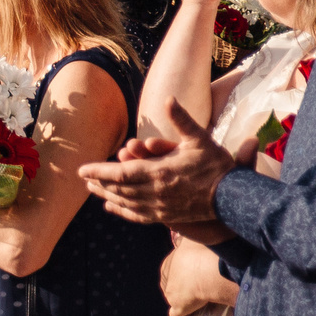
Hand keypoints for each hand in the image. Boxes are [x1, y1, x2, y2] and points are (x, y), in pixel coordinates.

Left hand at [79, 101, 234, 227]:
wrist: (234, 197)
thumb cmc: (217, 166)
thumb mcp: (199, 138)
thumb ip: (181, 120)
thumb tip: (169, 99)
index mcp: (159, 172)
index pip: (120, 173)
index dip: (99, 172)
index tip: (81, 170)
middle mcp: (156, 192)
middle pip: (118, 189)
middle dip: (100, 183)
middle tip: (84, 180)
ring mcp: (160, 207)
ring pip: (126, 202)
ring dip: (107, 196)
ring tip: (94, 190)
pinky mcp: (167, 216)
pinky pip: (138, 215)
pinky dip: (122, 211)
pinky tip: (112, 207)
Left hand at [160, 237, 234, 315]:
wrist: (206, 271)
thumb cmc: (200, 252)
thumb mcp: (190, 239)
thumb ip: (186, 237)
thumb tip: (182, 229)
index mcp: (167, 264)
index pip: (170, 269)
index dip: (181, 270)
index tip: (190, 272)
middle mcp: (166, 279)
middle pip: (170, 283)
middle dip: (180, 284)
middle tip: (194, 285)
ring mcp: (171, 295)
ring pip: (173, 298)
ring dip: (181, 298)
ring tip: (194, 298)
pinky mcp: (179, 307)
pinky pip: (176, 313)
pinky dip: (178, 315)